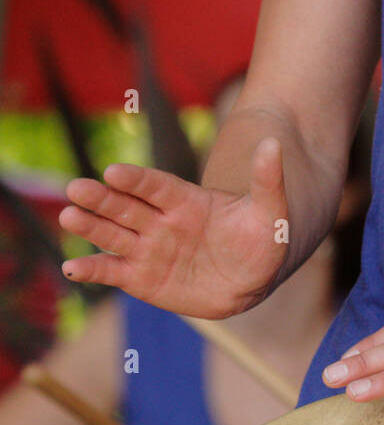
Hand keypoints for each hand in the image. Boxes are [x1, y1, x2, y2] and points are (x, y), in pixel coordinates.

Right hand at [58, 139, 288, 318]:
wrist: (250, 280)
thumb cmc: (259, 242)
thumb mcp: (270, 213)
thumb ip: (267, 181)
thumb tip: (274, 144)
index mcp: (184, 200)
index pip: (155, 185)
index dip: (136, 180)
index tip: (115, 173)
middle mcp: (159, 221)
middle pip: (125, 206)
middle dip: (101, 198)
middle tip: (77, 189)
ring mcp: (147, 249)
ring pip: (113, 235)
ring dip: (89, 227)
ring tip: (69, 217)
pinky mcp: (140, 278)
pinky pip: (113, 272)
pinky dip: (92, 271)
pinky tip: (71, 269)